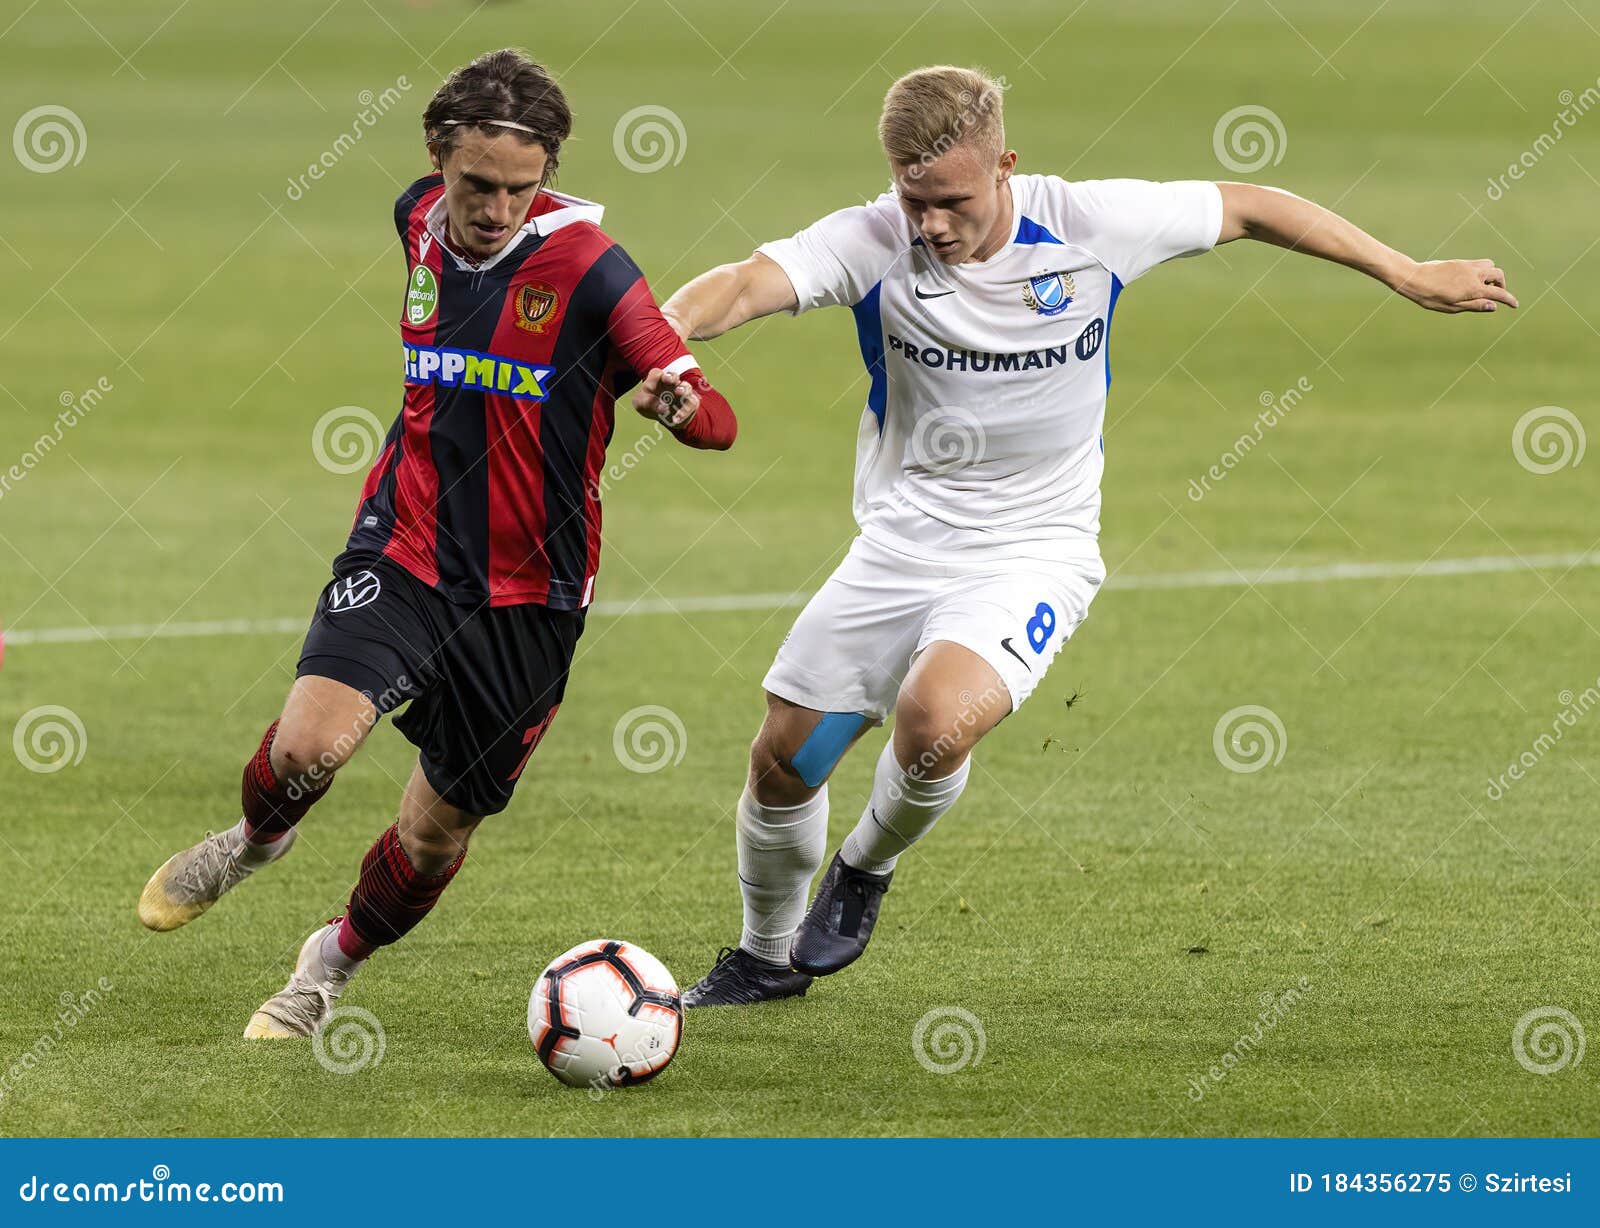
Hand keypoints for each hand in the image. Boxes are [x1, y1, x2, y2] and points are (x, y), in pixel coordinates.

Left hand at [631, 368, 698, 428]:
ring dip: (684, 391)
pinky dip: (685, 412)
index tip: (657, 383)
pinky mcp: (691, 401)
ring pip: (686, 387)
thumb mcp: (641, 404)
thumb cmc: (650, 405)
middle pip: (673, 376)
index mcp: (656, 380)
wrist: (664, 418)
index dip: (657, 377)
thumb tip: (662, 407)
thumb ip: (646, 402)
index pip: (657, 373)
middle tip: (671, 382)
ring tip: (679, 395)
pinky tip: (676, 419)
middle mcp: (670, 383)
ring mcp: (682, 391)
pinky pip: (691, 404)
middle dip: (672, 378)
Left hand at [1392, 258, 1517, 312]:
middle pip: (1499, 274)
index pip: (1499, 292)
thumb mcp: (1452, 307)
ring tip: (1482, 286)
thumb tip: (1493, 306)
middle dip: (1501, 284)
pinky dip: (1482, 270)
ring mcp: (1468, 265)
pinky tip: (1471, 279)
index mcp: (1474, 288)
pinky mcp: (1460, 261)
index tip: (1515, 305)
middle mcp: (1474, 274)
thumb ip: (1475, 305)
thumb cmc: (1430, 296)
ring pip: (1490, 265)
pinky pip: (1479, 262)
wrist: (1415, 278)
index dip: (1509, 299)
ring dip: (1492, 274)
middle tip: (1495, 294)